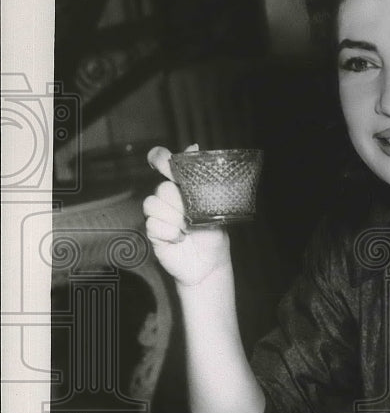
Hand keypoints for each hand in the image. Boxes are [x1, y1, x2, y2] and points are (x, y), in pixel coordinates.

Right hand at [143, 144, 231, 286]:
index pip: (165, 164)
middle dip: (179, 203)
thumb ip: (202, 182)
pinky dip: (170, 233)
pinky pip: (152, 224)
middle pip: (162, 188)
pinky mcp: (152, 231)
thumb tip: (194, 147)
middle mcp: (168, 198)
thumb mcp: (214, 208)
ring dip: (174, 218)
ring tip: (187, 229)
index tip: (162, 161)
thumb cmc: (214, 235)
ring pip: (152, 204)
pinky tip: (179, 239)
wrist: (209, 265)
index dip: (160, 159)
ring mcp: (159, 214)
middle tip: (192, 216)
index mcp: (183, 187)